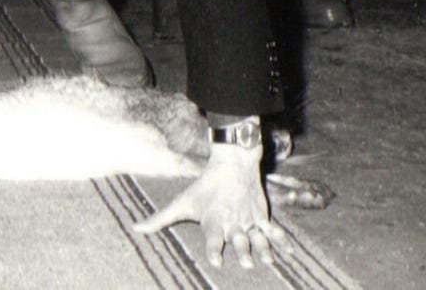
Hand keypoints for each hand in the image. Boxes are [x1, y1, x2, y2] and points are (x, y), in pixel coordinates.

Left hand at [135, 146, 300, 270]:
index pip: (213, 238)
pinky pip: (272, 230)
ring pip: (257, 237)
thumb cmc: (205, 187)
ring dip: (262, 249)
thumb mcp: (182, 202)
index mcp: (213, 220)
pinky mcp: (260, 216)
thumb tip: (136, 229)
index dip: (214, 249)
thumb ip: (160, 219)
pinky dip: (281, 241)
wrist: (233, 163)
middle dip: (243, 251)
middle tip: (247, 263)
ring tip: (267, 261)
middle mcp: (232, 221)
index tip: (216, 261)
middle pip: (238, 240)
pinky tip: (289, 253)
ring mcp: (248, 219)